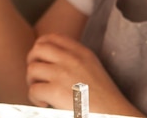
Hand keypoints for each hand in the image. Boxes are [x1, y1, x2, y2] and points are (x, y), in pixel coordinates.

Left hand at [26, 34, 142, 115]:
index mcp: (81, 52)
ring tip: (41, 92)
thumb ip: (75, 59)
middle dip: (32, 62)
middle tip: (37, 77)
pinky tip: (44, 104)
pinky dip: (35, 98)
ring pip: (32, 69)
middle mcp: (71, 59)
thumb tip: (49, 59)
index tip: (40, 59)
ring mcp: (62, 73)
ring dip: (32, 82)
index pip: (52, 37)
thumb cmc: (104, 100)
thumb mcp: (92, 68)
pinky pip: (33, 89)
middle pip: (38, 49)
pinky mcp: (55, 91)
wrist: (114, 115)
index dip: (40, 46)